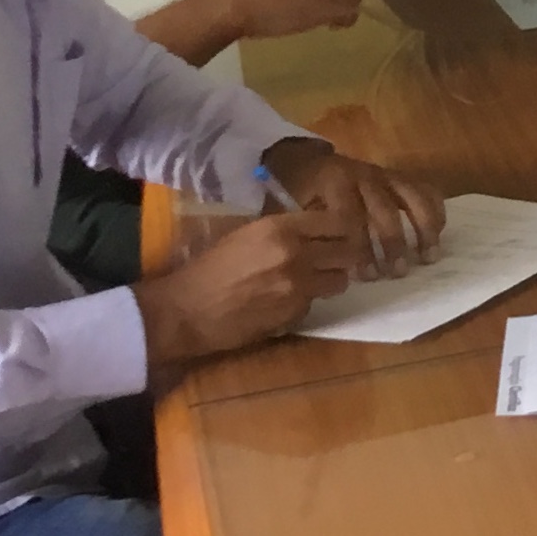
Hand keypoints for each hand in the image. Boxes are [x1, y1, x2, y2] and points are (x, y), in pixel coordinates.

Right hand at [136, 211, 363, 362]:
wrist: (188, 310)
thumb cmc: (210, 267)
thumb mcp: (248, 234)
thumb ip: (284, 230)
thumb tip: (315, 230)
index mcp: (281, 228)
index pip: (337, 221)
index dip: (343, 228)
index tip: (340, 234)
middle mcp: (297, 254)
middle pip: (349, 251)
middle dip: (346, 255)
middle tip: (337, 258)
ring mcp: (299, 286)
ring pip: (341, 281)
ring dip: (332, 279)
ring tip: (316, 280)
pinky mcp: (295, 313)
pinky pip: (316, 302)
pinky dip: (308, 301)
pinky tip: (286, 300)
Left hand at [261, 137, 446, 280]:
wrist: (304, 162)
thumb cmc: (296, 193)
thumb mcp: (290, 209)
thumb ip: (308, 232)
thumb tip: (326, 266)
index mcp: (334, 181)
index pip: (351, 216)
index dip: (359, 246)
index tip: (365, 275)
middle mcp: (363, 174)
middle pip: (384, 209)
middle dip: (392, 243)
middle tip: (397, 273)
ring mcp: (384, 173)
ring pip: (412, 197)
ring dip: (423, 228)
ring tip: (428, 257)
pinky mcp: (398, 176)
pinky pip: (425, 189)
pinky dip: (435, 211)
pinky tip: (438, 235)